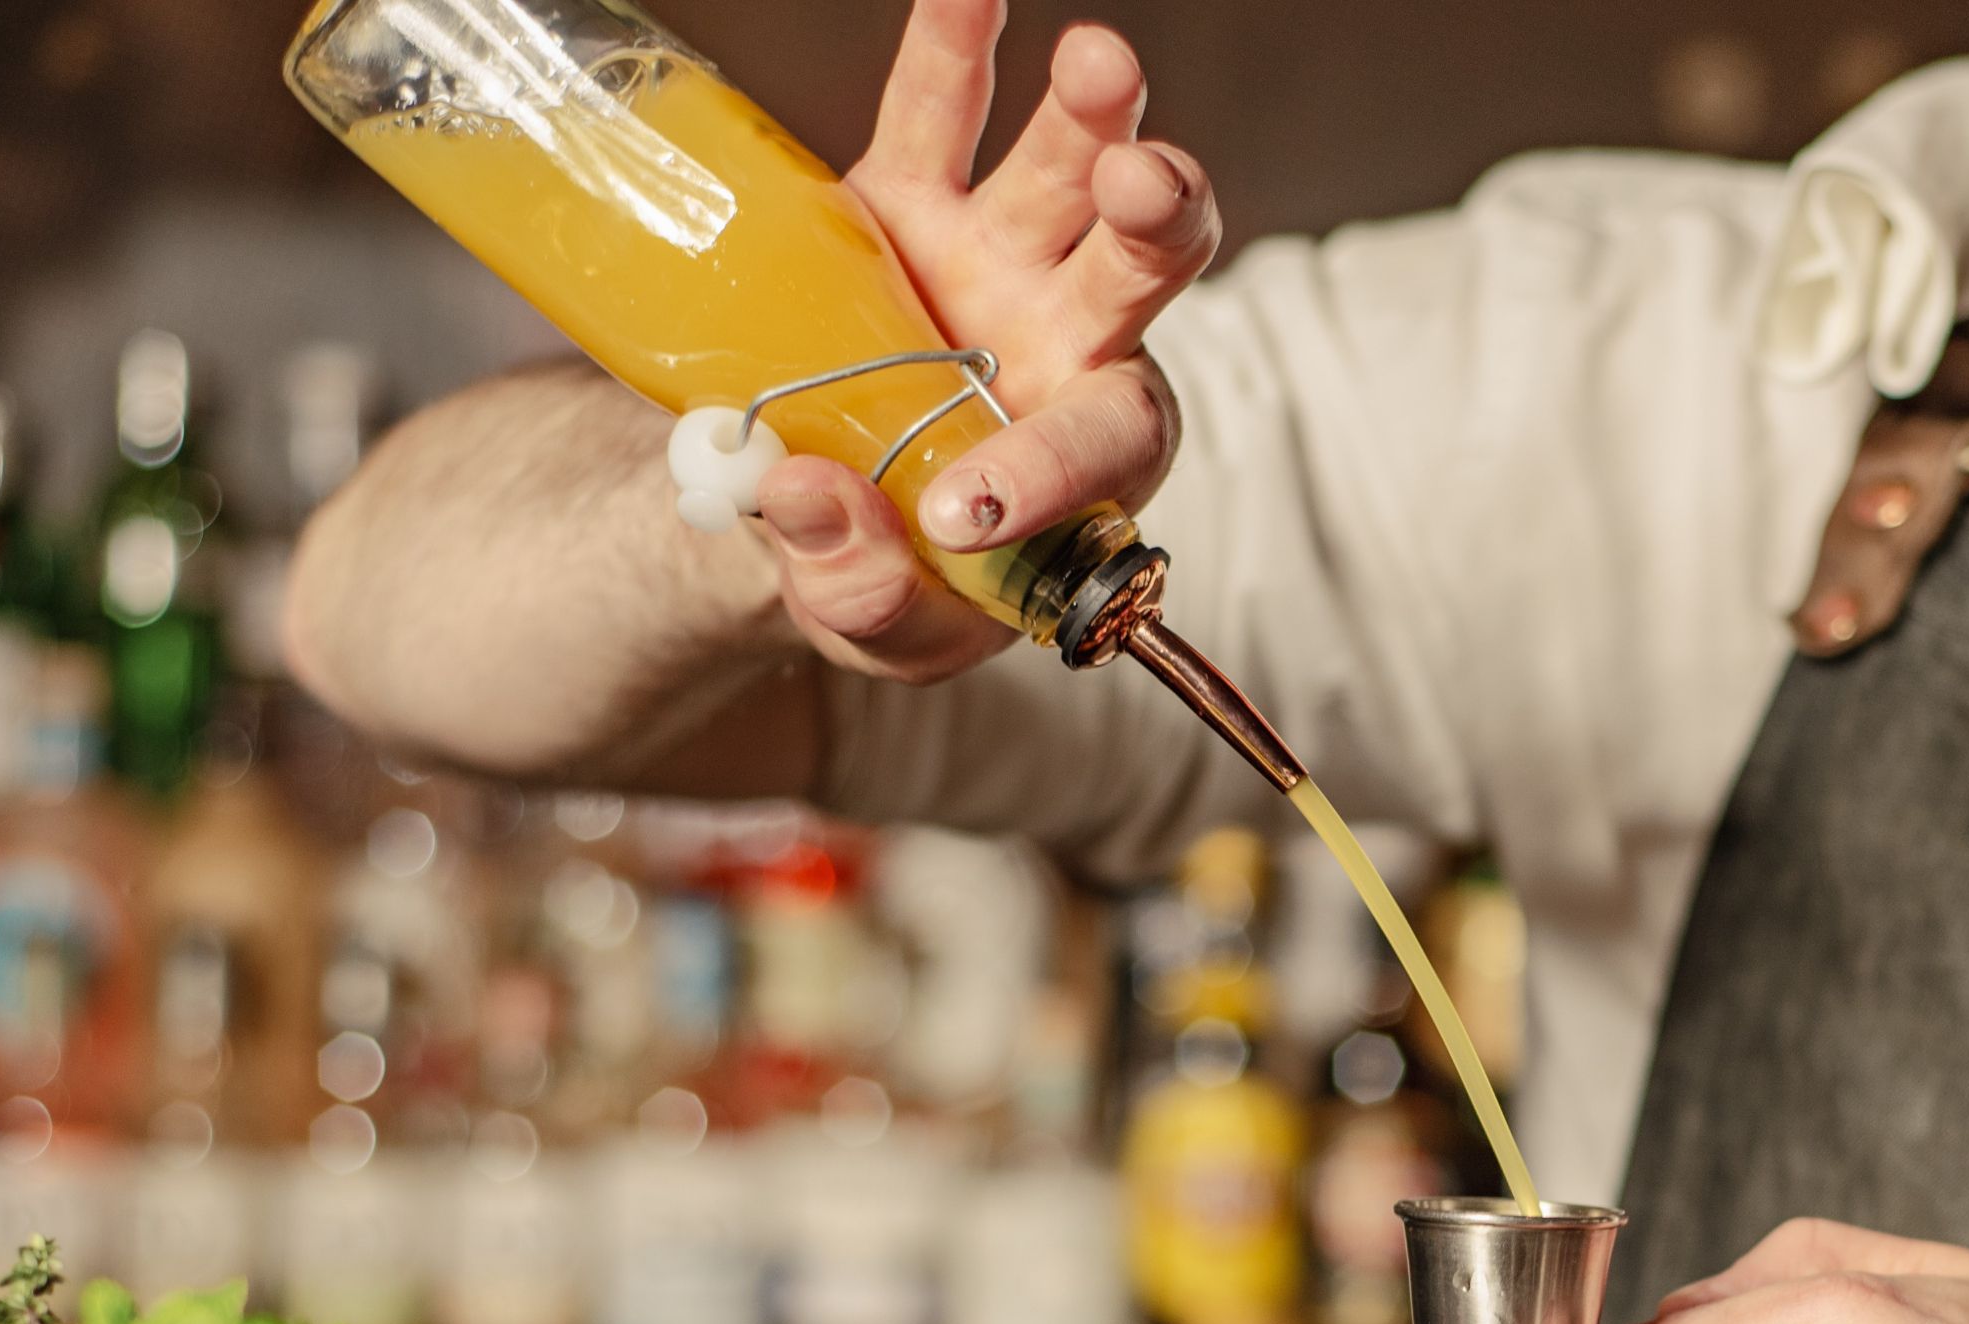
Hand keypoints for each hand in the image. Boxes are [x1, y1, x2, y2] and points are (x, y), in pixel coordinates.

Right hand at [764, 0, 1218, 683]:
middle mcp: (1063, 337)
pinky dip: (956, 47)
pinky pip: (942, 115)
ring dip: (1093, 117)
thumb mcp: (878, 622)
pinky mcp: (913, 203)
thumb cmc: (888, 573)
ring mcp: (996, 258)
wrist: (818, 500)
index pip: (1098, 444)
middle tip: (1145, 188)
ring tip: (1098, 64)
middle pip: (1140, 269)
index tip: (961, 509)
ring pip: (1070, 175)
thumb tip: (810, 503)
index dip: (1045, 471)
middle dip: (1157, 221)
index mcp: (1085, 455)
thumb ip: (863, 591)